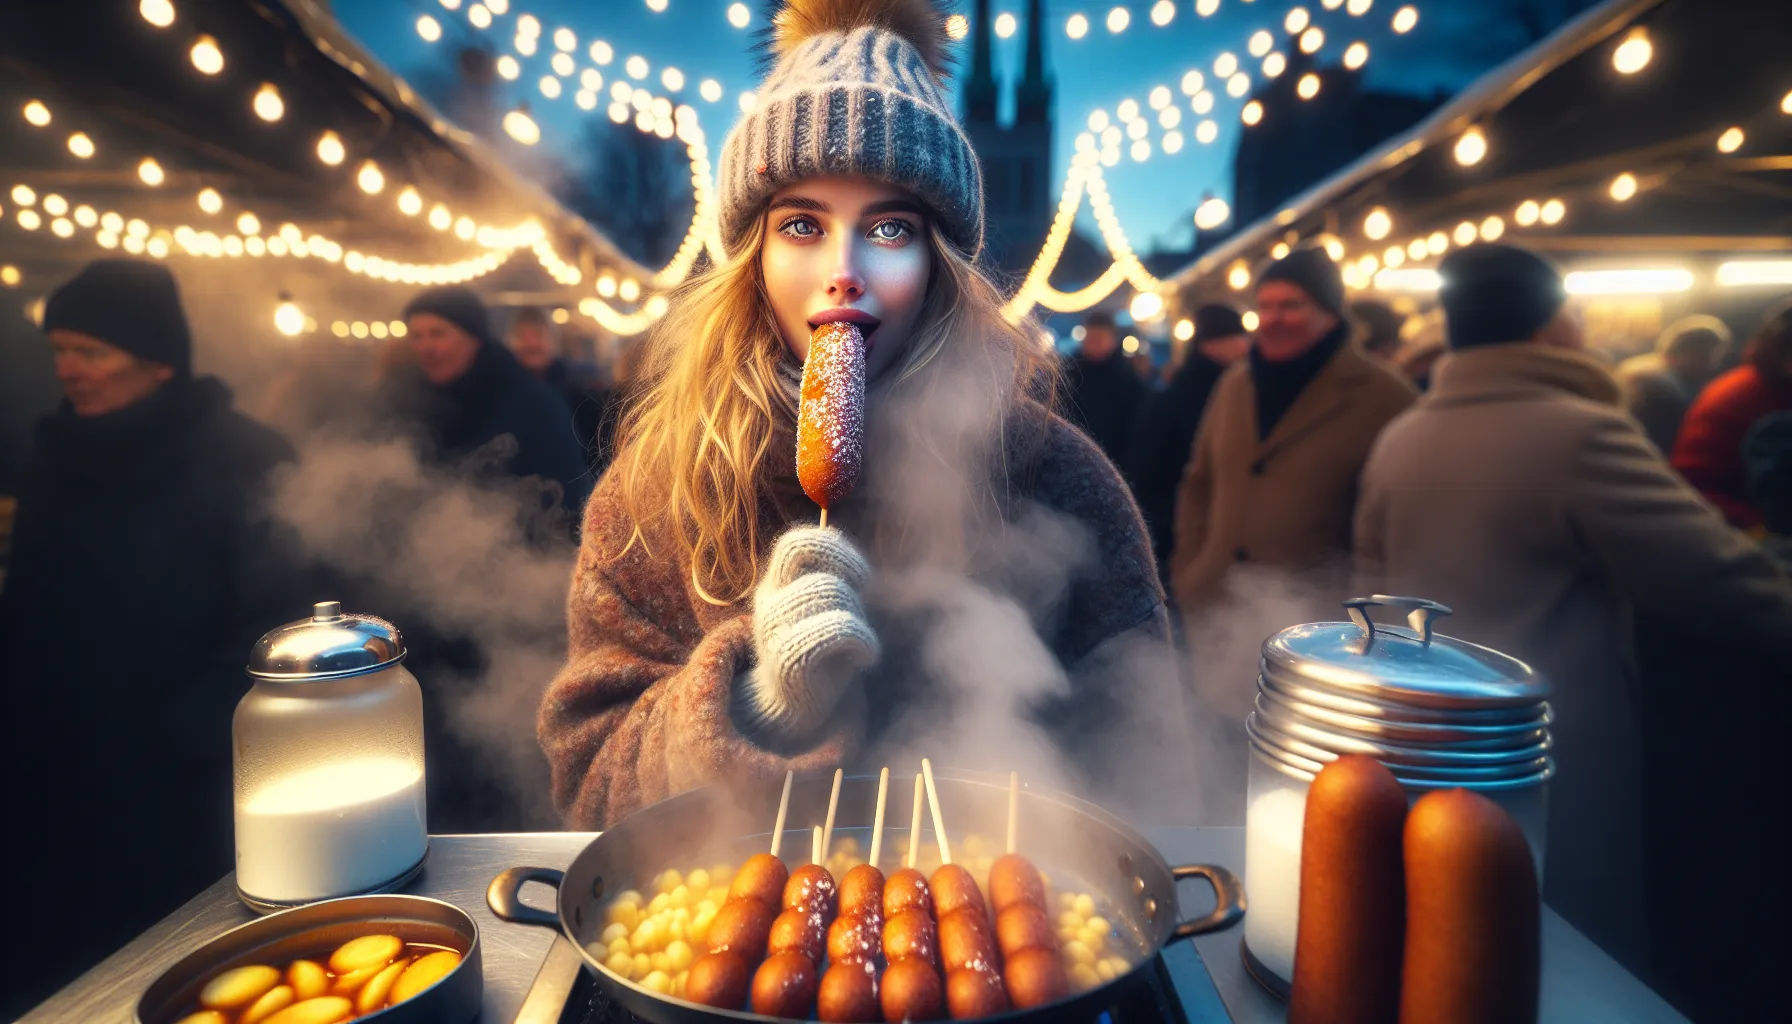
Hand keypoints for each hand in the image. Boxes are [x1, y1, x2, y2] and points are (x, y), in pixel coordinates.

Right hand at [742, 526, 879, 738]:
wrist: (792, 709)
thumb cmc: (820, 652)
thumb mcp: (826, 608)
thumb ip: (831, 577)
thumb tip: (839, 539)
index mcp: (778, 586)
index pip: (796, 544)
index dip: (833, 549)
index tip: (858, 576)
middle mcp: (770, 602)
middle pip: (815, 567)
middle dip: (848, 576)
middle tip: (860, 602)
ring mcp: (775, 631)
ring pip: (828, 592)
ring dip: (858, 612)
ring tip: (861, 640)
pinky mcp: (788, 660)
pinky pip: (836, 629)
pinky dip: (862, 638)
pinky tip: (865, 657)